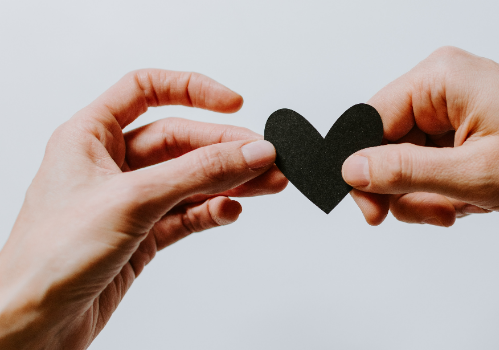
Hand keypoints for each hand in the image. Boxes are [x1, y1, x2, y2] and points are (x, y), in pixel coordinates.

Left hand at [0, 70, 286, 348]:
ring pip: (190, 179)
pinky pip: (188, 213)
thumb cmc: (49, 257)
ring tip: (267, 183)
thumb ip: (198, 173)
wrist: (33, 324)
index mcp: (90, 136)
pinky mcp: (142, 235)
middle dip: (226, 148)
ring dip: (230, 180)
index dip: (192, 90)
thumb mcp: (133, 200)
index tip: (233, 103)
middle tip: (266, 158)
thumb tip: (249, 151)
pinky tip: (229, 211)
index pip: (146, 90)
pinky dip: (212, 211)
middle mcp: (110, 164)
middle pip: (180, 140)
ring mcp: (129, 200)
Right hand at [342, 47, 498, 225]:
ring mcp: (452, 103)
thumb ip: (405, 172)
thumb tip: (351, 170)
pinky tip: (475, 196)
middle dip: (409, 189)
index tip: (375, 213)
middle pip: (386, 145)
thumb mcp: (474, 174)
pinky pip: (432, 161)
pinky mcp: (463, 122)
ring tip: (467, 204)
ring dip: (431, 193)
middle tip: (440, 213)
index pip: (368, 123)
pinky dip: (447, 187)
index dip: (364, 172)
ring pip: (409, 160)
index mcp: (438, 79)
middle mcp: (441, 84)